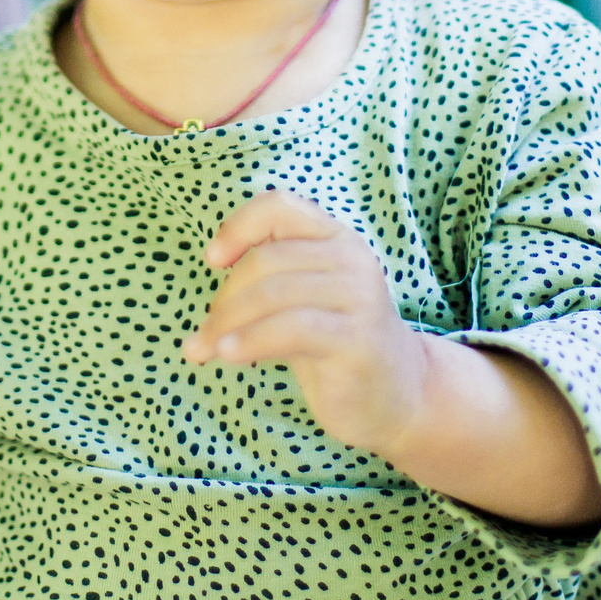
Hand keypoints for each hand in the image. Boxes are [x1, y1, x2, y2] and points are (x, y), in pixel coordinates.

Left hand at [184, 189, 428, 457]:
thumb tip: (214, 257)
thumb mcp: (305, 294)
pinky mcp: (357, 338)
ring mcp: (359, 297)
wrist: (398, 393)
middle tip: (205, 332)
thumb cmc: (337, 340)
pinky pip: (290, 329)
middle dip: (224, 298)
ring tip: (201, 349)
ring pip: (272, 294)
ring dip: (226, 323)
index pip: (279, 206)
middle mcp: (351, 258)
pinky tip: (227, 355)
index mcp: (335, 238)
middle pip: (265, 260)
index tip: (213, 260)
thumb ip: (273, 270)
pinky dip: (250, 340)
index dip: (238, 226)